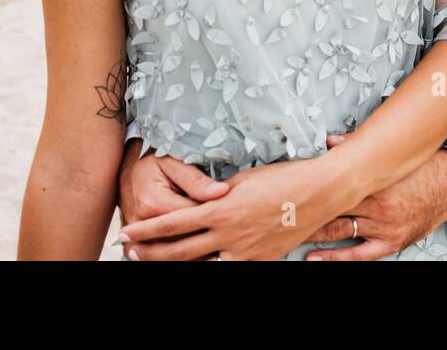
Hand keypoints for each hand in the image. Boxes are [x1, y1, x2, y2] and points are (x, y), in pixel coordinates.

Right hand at [115, 138, 230, 259]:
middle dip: (208, 237)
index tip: (232, 212)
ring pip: (173, 255)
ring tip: (218, 245)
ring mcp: (136, 240)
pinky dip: (181, 257)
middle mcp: (143, 225)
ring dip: (197, 252)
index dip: (215, 215)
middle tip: (229, 233)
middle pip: (184, 240)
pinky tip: (200, 251)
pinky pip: (161, 258)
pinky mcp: (134, 247)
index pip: (193, 217)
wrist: (125, 174)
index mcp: (154, 203)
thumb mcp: (173, 161)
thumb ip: (196, 179)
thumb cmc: (151, 164)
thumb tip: (222, 191)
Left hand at [119, 153, 357, 260]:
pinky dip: (210, 267)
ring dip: (176, 264)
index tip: (126, 233)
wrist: (319, 192)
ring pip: (200, 265)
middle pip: (179, 252)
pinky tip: (202, 265)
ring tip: (158, 261)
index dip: (146, 231)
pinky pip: (228, 268)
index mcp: (220, 210)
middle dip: (151, 253)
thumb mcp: (242, 180)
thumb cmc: (282, 178)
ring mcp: (244, 252)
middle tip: (131, 253)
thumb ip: (217, 195)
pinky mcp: (261, 260)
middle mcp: (228, 235)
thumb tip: (202, 202)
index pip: (171, 223)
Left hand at [299, 134, 446, 260]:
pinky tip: (315, 258)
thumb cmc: (421, 169)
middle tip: (281, 213)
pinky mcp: (390, 242)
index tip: (287, 189)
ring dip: (314, 232)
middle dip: (306, 211)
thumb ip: (359, 148)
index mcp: (374, 182)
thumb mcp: (393, 156)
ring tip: (288, 234)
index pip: (333, 185)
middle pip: (332, 209)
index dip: (309, 188)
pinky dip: (336, 257)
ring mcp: (382, 227)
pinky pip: (359, 254)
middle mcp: (376, 206)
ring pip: (340, 230)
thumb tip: (330, 141)